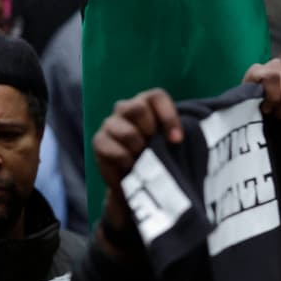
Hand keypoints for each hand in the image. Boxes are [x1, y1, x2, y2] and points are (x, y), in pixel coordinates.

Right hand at [93, 89, 183, 251]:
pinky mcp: (99, 141)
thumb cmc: (161, 158)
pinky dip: (125, 160)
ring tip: (144, 160)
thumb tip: (181, 140)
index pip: (157, 97)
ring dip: (139, 149)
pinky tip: (132, 167)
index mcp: (148, 104)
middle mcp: (127, 108)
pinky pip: (111, 148)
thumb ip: (175, 136)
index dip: (168, 117)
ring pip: (126, 131)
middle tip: (155, 149)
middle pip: (138, 109)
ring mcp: (111, 123)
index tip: (177, 141)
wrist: (138, 183)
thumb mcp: (173, 146)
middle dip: (151, 132)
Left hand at [243, 59, 280, 118]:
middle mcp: (278, 65)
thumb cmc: (251, 105)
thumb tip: (266, 108)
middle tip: (276, 116)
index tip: (266, 110)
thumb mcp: (245, 103)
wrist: (260, 103)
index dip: (272, 98)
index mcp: (259, 70)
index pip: (273, 77)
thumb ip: (251, 102)